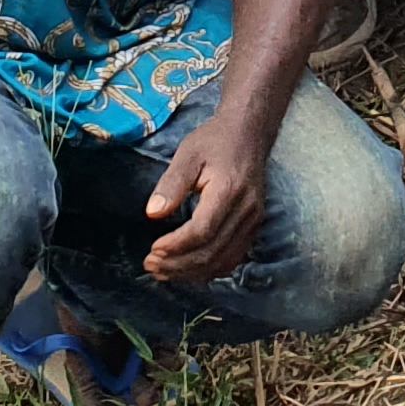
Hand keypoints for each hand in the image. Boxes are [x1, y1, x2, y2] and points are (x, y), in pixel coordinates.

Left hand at [142, 120, 271, 282]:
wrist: (249, 133)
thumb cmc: (216, 140)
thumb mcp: (188, 153)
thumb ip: (171, 184)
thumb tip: (152, 214)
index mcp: (229, 190)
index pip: (202, 231)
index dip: (175, 246)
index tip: (152, 249)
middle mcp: (246, 210)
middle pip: (212, 252)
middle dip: (178, 264)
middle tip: (150, 264)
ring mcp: (254, 221)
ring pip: (222, 261)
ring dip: (190, 272)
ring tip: (163, 271)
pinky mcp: (254, 226)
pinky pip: (232, 258)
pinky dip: (209, 270)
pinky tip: (187, 269)